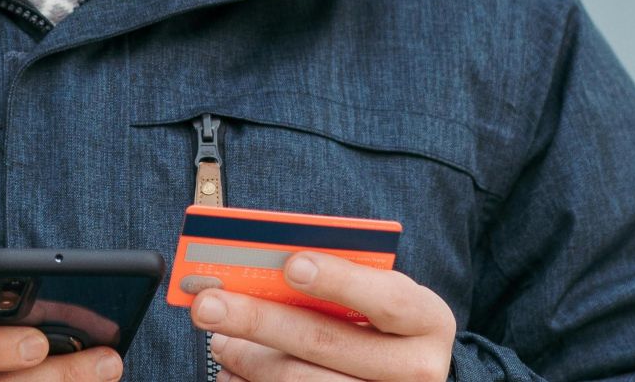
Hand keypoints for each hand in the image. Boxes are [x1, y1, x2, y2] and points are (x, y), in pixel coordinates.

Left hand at [189, 252, 455, 381]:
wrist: (403, 375)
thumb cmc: (381, 322)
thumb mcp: (378, 293)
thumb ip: (338, 278)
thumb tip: (264, 267)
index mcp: (427, 321)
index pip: (388, 299)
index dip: (340, 280)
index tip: (292, 264)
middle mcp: (417, 369)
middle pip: (328, 343)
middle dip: (259, 319)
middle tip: (207, 305)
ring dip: (249, 359)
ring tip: (219, 341)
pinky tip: (232, 374)